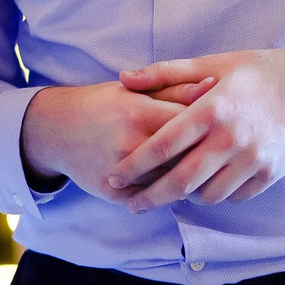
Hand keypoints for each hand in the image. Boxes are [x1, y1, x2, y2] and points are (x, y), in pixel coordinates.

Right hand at [18, 78, 213, 203]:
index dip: (213, 128)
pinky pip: (151, 199)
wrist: (56, 129)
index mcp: (140, 113)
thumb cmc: (104, 104)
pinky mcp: (113, 193)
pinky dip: (166, 195)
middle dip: (206, 159)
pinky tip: (177, 188)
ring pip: (170, 184)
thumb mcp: (136, 91)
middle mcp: (130, 144)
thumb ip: (176, 90)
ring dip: (190, 181)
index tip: (227, 128)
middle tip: (223, 157)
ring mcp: (120, 172)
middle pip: (185, 158)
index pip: (190, 125)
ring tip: (204, 173)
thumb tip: (216, 84)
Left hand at [109, 43, 284, 208]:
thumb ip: (165, 73)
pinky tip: (206, 186)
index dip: (135, 165)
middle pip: (181, 181)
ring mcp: (254, 159)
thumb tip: (124, 79)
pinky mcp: (271, 173)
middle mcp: (232, 138)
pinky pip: (235, 196)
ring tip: (171, 191)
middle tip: (131, 204)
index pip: (163, 146)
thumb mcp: (212, 63)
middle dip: (151, 197)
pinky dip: (217, 194)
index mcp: (212, 109)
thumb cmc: (257, 71)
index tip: (116, 176)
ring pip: (208, 194)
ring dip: (186, 196)